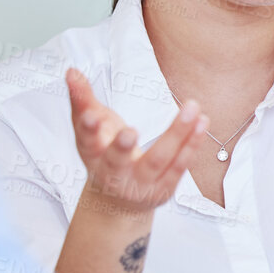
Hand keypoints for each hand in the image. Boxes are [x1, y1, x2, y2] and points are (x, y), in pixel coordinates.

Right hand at [68, 68, 206, 214]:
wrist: (118, 201)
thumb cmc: (104, 155)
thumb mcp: (90, 129)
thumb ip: (82, 100)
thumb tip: (71, 71)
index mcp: (92, 155)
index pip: (86, 141)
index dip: (88, 129)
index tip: (91, 116)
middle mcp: (113, 174)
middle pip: (117, 160)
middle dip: (122, 147)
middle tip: (130, 131)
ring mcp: (140, 184)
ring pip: (158, 160)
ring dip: (176, 134)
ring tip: (192, 108)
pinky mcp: (163, 190)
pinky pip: (179, 167)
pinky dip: (192, 144)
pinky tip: (202, 122)